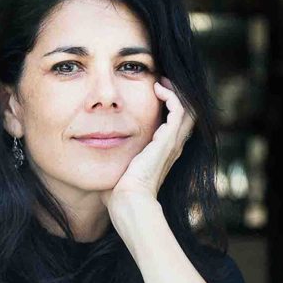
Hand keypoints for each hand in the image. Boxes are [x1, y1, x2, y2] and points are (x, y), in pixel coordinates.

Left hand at [107, 79, 194, 207]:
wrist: (129, 200)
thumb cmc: (119, 192)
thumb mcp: (119, 169)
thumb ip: (113, 159)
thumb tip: (95, 154)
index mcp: (163, 153)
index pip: (175, 125)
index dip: (169, 108)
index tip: (155, 95)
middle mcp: (172, 147)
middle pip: (187, 115)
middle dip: (177, 97)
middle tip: (162, 84)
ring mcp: (172, 143)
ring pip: (188, 109)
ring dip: (176, 93)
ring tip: (161, 82)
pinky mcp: (168, 139)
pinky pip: (179, 109)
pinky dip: (171, 96)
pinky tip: (157, 88)